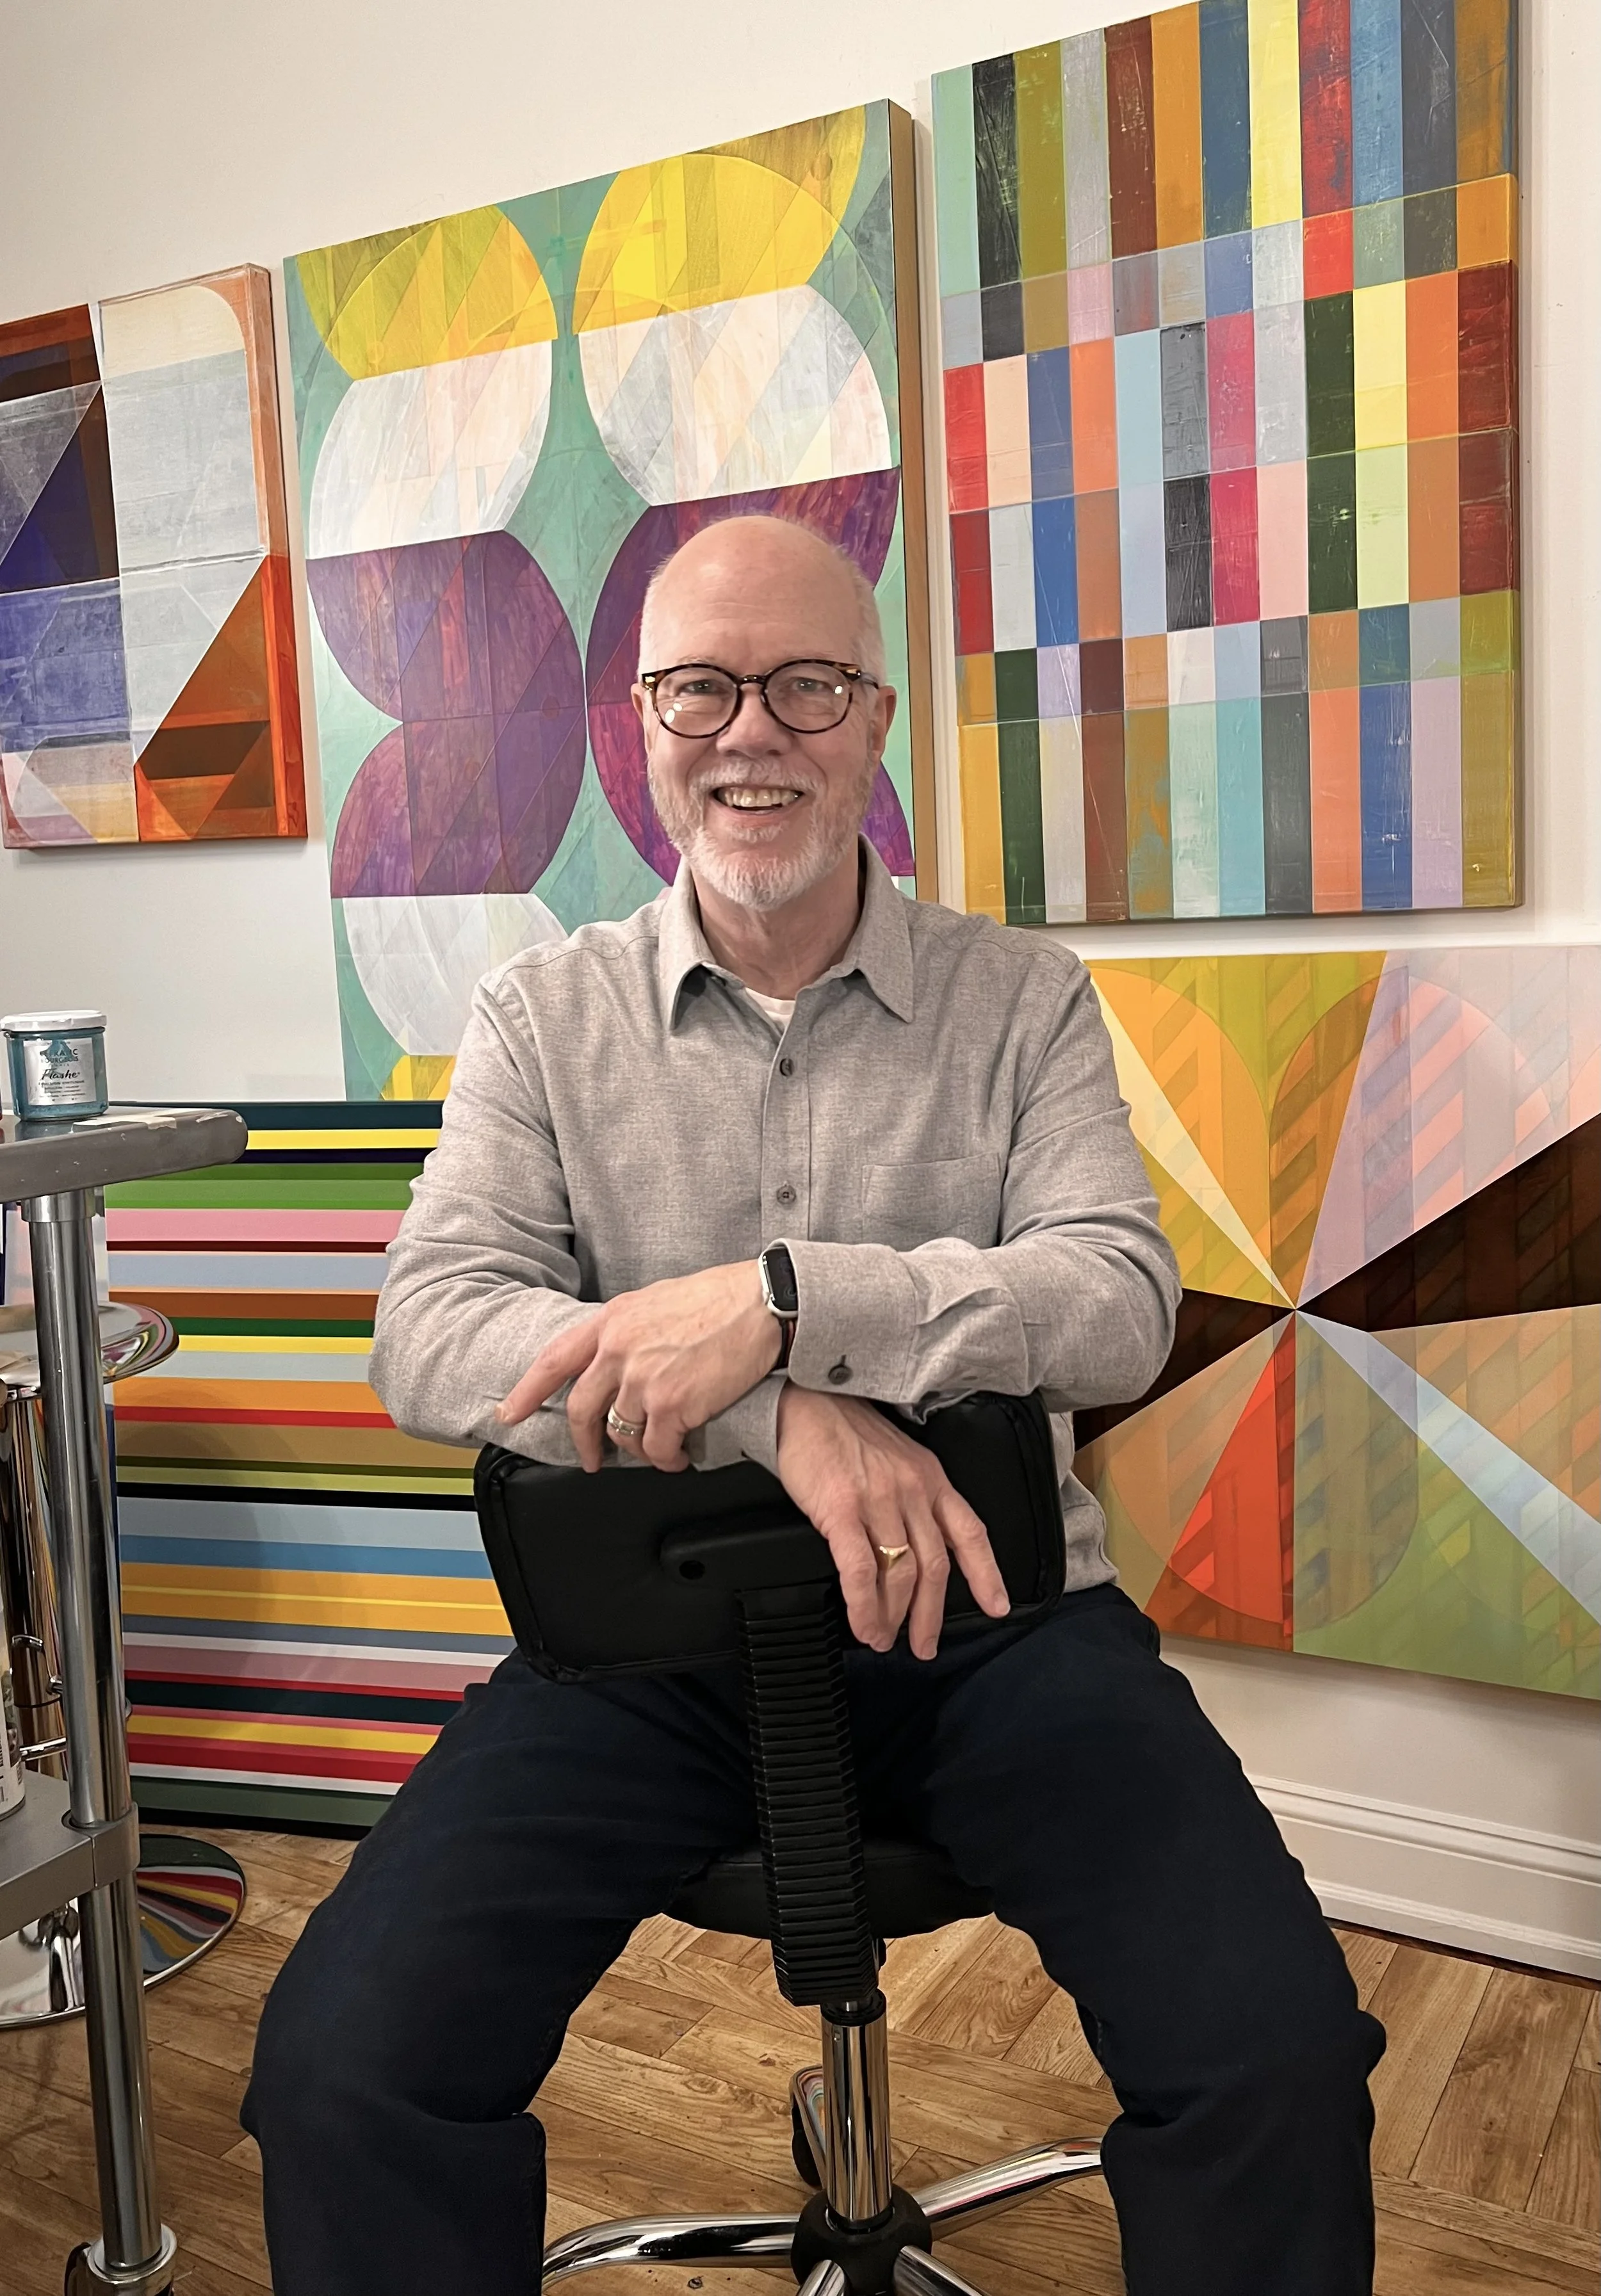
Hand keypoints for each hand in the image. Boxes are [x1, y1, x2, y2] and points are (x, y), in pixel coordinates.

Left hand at [495, 1262, 780, 1471]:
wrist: (763, 1302)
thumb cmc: (720, 1299)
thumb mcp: (657, 1302)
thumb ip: (628, 1332)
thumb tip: (618, 1360)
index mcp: (612, 1321)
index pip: (554, 1359)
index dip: (527, 1391)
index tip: (508, 1413)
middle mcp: (619, 1350)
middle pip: (581, 1409)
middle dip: (584, 1442)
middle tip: (592, 1459)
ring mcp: (643, 1379)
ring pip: (621, 1433)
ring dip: (639, 1450)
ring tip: (660, 1452)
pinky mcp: (673, 1405)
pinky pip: (657, 1448)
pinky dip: (667, 1459)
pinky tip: (680, 1456)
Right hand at [774, 1388, 1008, 1659]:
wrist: (803, 1404)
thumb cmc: (844, 1431)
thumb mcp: (897, 1458)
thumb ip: (912, 1498)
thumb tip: (915, 1547)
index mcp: (930, 1478)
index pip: (970, 1532)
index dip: (986, 1574)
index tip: (996, 1606)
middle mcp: (912, 1490)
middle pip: (934, 1567)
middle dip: (930, 1615)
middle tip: (923, 1645)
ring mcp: (878, 1500)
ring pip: (900, 1575)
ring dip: (894, 1617)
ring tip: (883, 1638)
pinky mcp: (842, 1510)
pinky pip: (861, 1571)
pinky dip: (865, 1606)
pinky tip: (863, 1624)